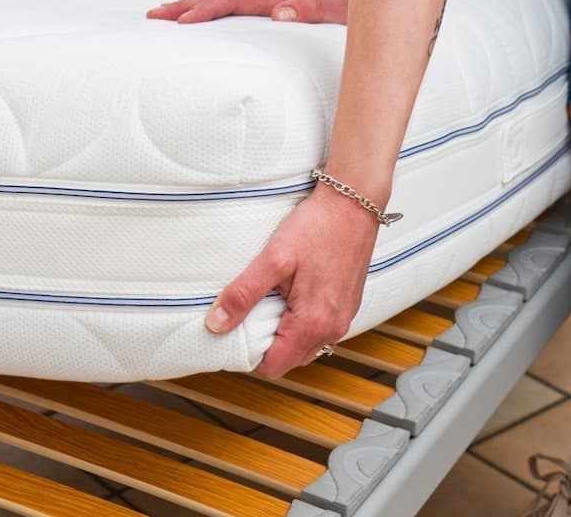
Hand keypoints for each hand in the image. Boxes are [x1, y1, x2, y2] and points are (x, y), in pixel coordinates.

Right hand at [146, 0, 348, 24]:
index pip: (231, 1)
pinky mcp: (260, 7)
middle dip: (184, 6)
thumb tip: (280, 16)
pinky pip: (226, 6)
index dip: (206, 10)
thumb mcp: (335, 11)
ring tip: (160, 15)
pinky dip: (204, 9)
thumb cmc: (343, 7)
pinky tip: (190, 18)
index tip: (184, 21)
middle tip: (155, 16)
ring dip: (188, 5)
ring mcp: (259, 0)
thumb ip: (311, 10)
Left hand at [206, 184, 378, 377]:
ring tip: (271, 302)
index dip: (249, 354)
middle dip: (267, 345)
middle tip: (251, 313)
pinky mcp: (347, 307)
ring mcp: (343, 319)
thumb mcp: (272, 259)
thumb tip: (216, 324)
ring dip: (285, 334)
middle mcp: (332, 329)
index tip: (235, 332)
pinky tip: (292, 296)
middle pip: (289, 360)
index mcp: (312, 323)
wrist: (354, 204)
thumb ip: (243, 294)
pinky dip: (301, 323)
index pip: (273, 366)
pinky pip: (320, 331)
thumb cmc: (317, 227)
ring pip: (305, 347)